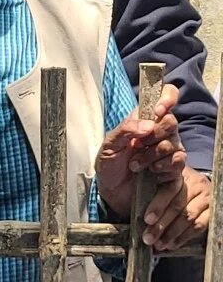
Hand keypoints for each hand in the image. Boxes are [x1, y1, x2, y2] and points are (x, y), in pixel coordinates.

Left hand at [96, 84, 184, 217]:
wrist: (112, 190)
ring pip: (174, 142)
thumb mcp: (109, 145)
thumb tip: (148, 124)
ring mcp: (168, 148)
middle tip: (138, 145)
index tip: (158, 110)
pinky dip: (163, 166)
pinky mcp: (174, 166)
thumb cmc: (110, 164)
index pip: (165, 97)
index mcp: (143, 119)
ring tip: (135, 164)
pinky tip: (151, 171)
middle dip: (154, 135)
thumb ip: (125, 130)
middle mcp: (158, 130)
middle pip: (171, 121)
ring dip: (152, 154)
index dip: (167, 98)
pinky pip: (178, 160)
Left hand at [141, 165, 210, 251]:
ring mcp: (205, 195)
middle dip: (161, 224)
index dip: (157, 205)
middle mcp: (194, 182)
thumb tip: (125, 193)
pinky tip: (171, 244)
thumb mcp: (149, 173)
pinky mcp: (212, 209)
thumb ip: (142, 179)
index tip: (146, 219)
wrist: (186, 185)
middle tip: (148, 237)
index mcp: (176, 171)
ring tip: (157, 243)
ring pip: (187, 216)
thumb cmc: (157, 180)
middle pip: (177, 205)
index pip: (168, 188)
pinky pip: (200, 225)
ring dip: (171, 233)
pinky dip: (184, 236)